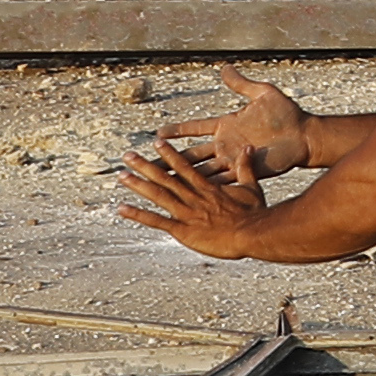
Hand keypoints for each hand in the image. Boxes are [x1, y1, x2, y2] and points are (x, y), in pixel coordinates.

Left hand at [117, 135, 279, 259]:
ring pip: (158, 195)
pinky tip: (122, 209)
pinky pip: (157, 221)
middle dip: (145, 165)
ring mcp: (186, 213)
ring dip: (138, 185)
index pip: (184, 166)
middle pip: (166, 178)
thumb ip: (246, 167)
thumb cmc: (254, 213)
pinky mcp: (183, 230)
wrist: (252, 233)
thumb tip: (247, 146)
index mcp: (207, 187)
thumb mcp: (251, 187)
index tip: (156, 142)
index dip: (170, 154)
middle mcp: (193, 197)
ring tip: (121, 176)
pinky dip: (138, 215)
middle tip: (127, 155)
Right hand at [153, 65, 310, 192]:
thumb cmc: (287, 114)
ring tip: (161, 181)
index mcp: (227, 125)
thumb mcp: (262, 94)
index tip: (157, 133)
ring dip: (181, 175)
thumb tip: (224, 67)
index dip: (177, 130)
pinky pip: (218, 180)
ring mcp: (232, 159)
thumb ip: (241, 84)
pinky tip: (186, 193)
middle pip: (191, 152)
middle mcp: (225, 144)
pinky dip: (203, 186)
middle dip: (169, 158)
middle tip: (148, 163)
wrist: (304, 136)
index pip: (195, 127)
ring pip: (200, 169)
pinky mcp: (242, 171)